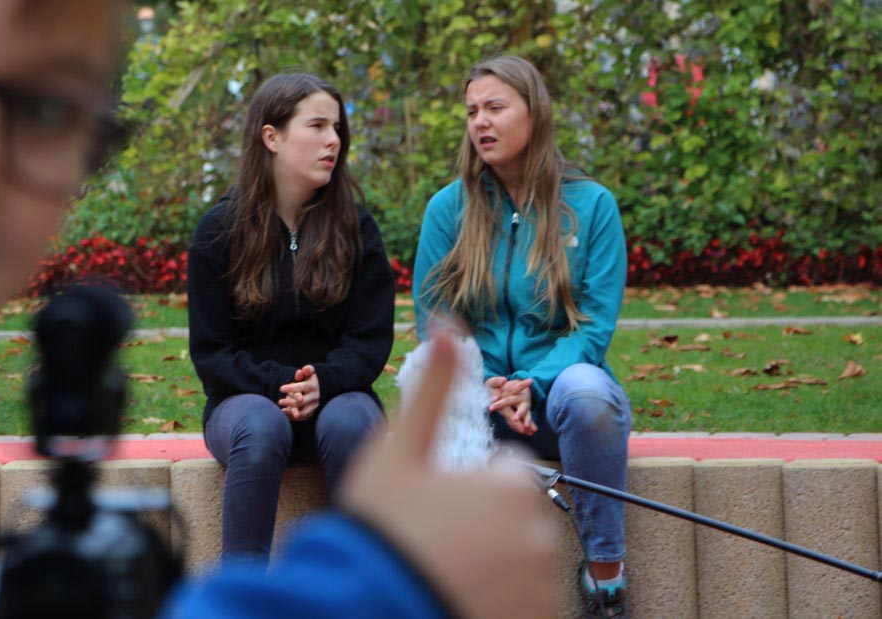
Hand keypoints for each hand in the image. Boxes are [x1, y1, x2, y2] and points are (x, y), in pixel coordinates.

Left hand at [278, 364, 319, 421]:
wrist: (319, 390)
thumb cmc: (310, 380)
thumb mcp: (310, 373)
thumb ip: (307, 370)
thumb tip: (299, 372)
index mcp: (313, 386)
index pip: (302, 387)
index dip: (292, 388)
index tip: (281, 388)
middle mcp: (314, 397)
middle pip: (302, 402)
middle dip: (290, 402)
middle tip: (280, 401)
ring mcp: (313, 406)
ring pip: (303, 412)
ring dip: (292, 412)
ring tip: (282, 410)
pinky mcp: (310, 412)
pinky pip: (302, 417)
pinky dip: (293, 416)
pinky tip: (284, 412)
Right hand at [338, 333, 559, 618]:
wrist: (371, 606)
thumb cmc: (382, 527)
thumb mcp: (397, 451)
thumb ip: (434, 390)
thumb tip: (448, 324)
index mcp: (512, 485)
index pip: (504, 475)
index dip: (466, 490)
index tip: (432, 511)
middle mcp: (541, 534)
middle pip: (515, 521)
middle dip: (484, 530)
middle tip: (433, 546)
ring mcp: (544, 587)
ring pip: (521, 565)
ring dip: (494, 569)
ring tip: (442, 576)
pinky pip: (528, 603)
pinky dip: (502, 601)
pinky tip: (458, 598)